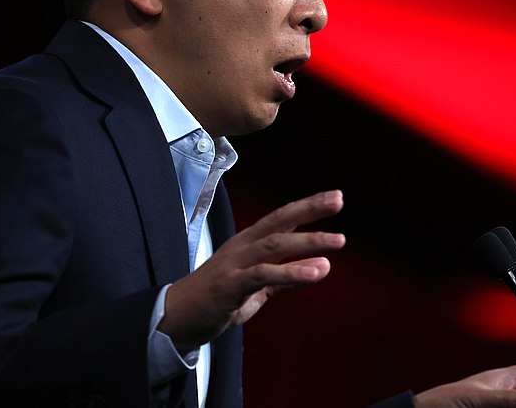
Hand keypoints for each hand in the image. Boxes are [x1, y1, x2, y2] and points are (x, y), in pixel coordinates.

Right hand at [158, 189, 345, 348]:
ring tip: (338, 240)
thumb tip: (322, 266)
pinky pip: (263, 275)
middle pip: (280, 220)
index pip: (283, 218)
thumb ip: (288, 276)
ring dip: (308, 241)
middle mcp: (243, 246)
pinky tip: (315, 272)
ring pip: (275, 244)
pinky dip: (291, 272)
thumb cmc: (218, 298)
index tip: (336, 197)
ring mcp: (235, 263)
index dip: (308, 207)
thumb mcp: (258, 287)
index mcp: (249, 242)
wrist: (177, 317)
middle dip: (310, 208)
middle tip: (338, 200)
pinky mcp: (230, 285)